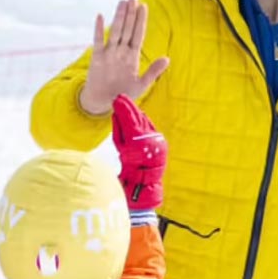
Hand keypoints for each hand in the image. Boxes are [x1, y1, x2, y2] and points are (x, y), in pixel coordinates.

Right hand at [79, 0, 169, 114]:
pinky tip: (100, 17)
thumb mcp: (142, 84)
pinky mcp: (97, 58)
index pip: (138, 34)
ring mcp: (109, 53)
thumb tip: (167, 58)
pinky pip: (98, 42)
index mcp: (132, 56)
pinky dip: (98, 30)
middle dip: (130, 14)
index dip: (141, 21)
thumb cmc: (123, 94)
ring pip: (115, 32)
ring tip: (122, 2)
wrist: (104, 103)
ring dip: (119, 17)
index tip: (144, 6)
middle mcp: (121, 51)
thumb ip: (153, 71)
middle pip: (127, 29)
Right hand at [112, 95, 166, 209]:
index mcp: (136, 139)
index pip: (129, 118)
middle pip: (138, 117)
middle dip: (129, 106)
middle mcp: (148, 137)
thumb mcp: (120, 148)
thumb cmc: (130, 166)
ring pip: (144, 120)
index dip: (123, 108)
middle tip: (121, 98)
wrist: (145, 180)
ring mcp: (156, 138)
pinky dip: (143, 120)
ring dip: (136, 112)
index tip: (116, 100)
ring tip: (128, 104)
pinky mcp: (161, 140)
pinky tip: (139, 114)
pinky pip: (150, 126)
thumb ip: (118, 130)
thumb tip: (116, 115)